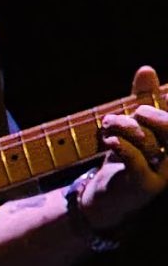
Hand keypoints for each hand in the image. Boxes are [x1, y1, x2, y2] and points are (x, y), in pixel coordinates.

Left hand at [81, 63, 167, 229]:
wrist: (104, 197)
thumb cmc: (124, 157)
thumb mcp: (133, 125)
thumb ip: (144, 98)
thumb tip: (147, 69)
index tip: (163, 94)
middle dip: (147, 114)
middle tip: (123, 114)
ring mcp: (165, 174)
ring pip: (150, 141)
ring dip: (124, 127)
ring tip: (107, 124)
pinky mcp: (145, 187)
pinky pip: (136, 160)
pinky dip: (120, 145)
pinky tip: (108, 141)